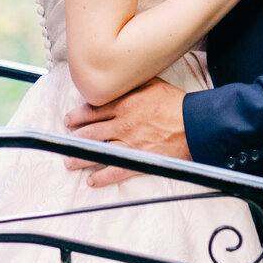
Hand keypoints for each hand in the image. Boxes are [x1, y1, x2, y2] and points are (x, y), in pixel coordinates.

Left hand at [64, 78, 189, 187]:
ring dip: (80, 158)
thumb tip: (120, 82)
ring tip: (70, 162)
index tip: (70, 119)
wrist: (197, 124)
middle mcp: (123, 123)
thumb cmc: (178, 104)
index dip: (78, 115)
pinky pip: (115, 170)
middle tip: (66, 139)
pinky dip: (102, 177)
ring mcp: (130, 143)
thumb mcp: (153, 84)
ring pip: (97, 151)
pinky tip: (92, 180)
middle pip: (90, 131)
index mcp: (125, 103)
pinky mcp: (139, 160)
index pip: (93, 110)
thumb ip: (133, 85)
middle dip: (74, 136)